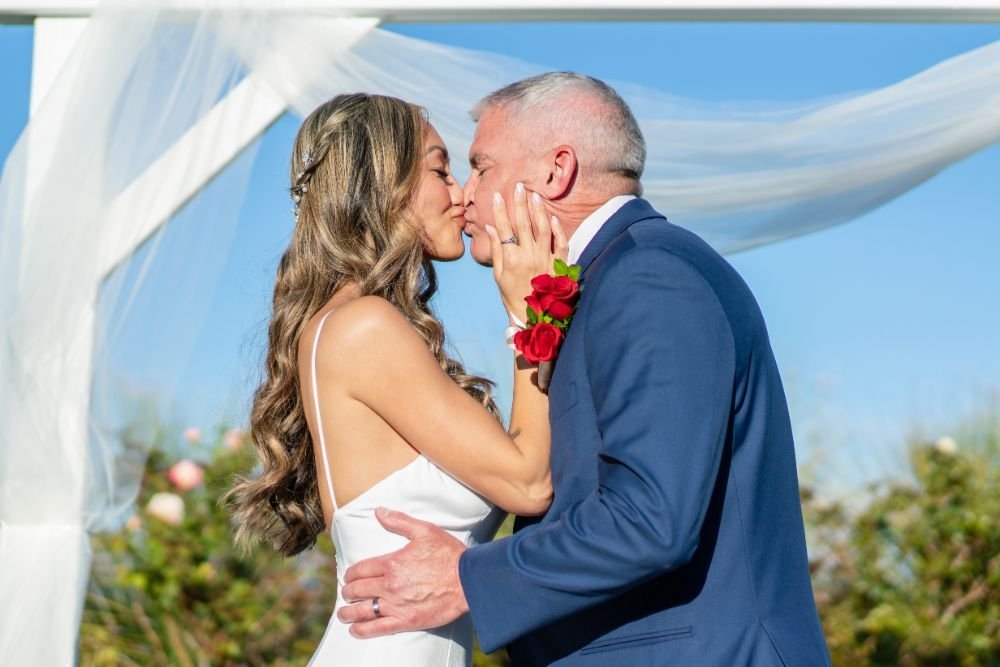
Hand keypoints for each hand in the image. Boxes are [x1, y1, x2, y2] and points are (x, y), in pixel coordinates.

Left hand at [337, 508, 468, 637]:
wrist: (468, 580)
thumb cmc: (448, 554)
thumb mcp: (424, 531)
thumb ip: (399, 521)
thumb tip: (378, 511)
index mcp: (391, 563)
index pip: (361, 570)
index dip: (351, 574)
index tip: (349, 577)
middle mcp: (389, 585)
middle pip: (358, 590)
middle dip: (348, 592)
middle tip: (346, 593)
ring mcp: (396, 604)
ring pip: (362, 610)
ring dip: (348, 612)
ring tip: (343, 614)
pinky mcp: (406, 620)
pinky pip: (377, 628)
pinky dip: (362, 630)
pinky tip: (355, 630)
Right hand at [486, 183, 568, 320]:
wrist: (532, 316)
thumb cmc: (511, 295)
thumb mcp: (498, 274)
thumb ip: (496, 250)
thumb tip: (491, 227)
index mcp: (511, 259)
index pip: (504, 228)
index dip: (500, 211)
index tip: (496, 195)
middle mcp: (529, 256)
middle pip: (523, 224)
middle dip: (519, 203)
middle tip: (518, 186)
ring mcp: (546, 259)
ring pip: (543, 229)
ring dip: (538, 210)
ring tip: (534, 195)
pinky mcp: (559, 265)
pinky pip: (561, 243)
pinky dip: (558, 229)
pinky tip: (553, 217)